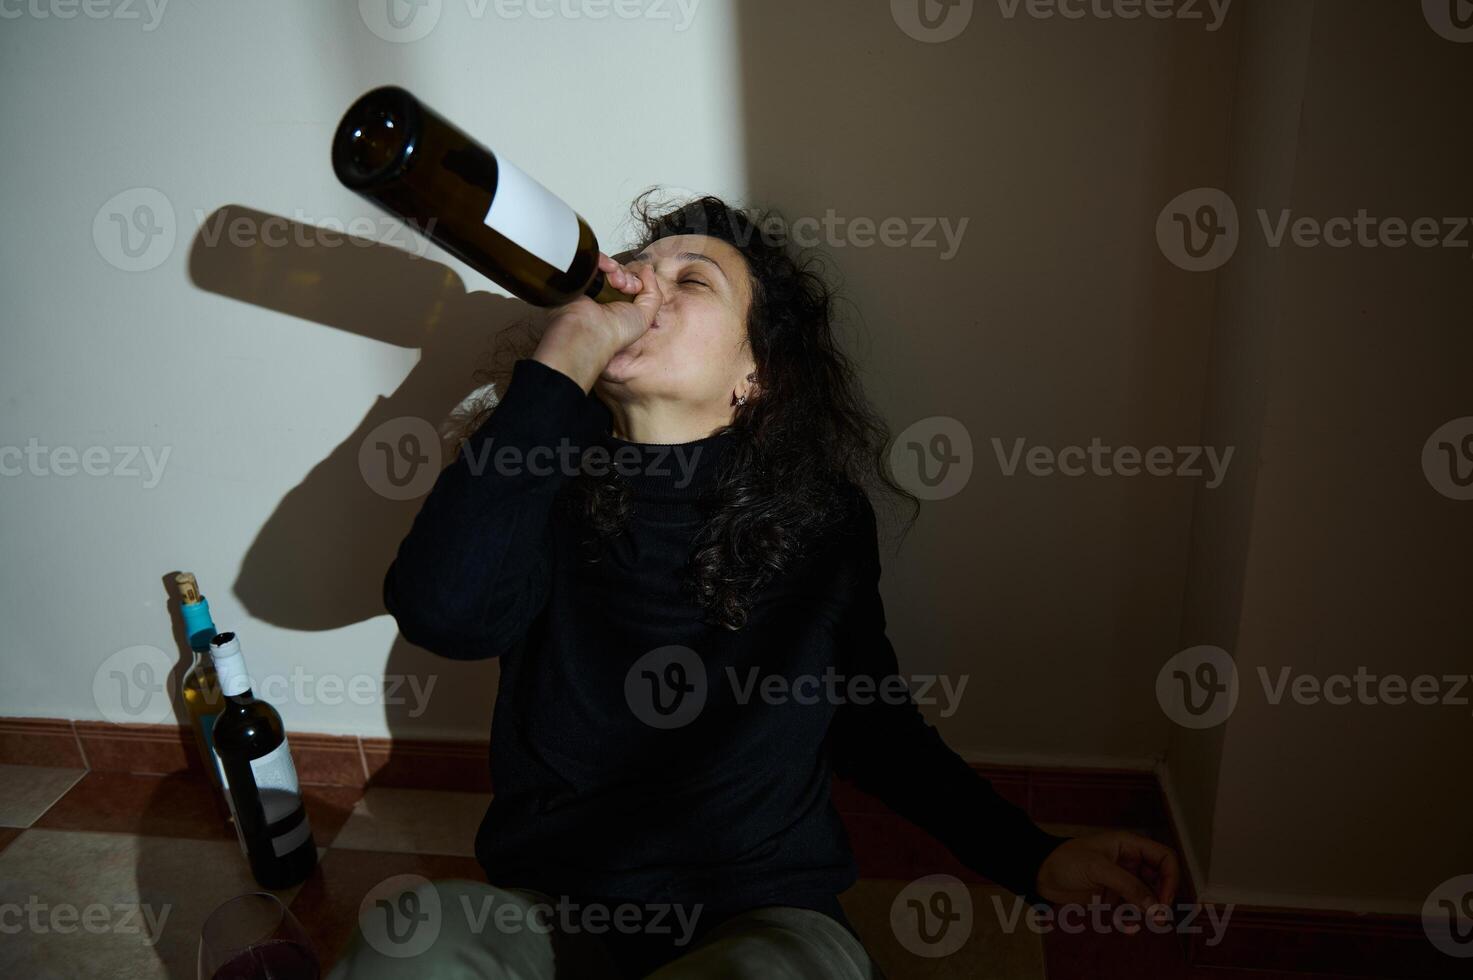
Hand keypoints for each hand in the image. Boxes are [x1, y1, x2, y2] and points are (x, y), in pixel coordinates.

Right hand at [531, 253, 664, 392]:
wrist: (590, 331)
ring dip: (618, 270)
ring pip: (608, 265)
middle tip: (624, 287)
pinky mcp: (579, 276)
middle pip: (620, 271)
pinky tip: (608, 269)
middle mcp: (604, 295)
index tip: (635, 289)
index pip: (630, 281)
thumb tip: (648, 268)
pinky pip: (593, 259)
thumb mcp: (645, 316)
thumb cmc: (617, 331)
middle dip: (627, 276)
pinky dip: (604, 260)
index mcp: (619, 305)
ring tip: (616, 282)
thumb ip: (653, 293)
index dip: (636, 280)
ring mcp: (591, 285)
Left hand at [1034, 831, 1179, 931]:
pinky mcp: (1110, 895)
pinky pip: (1129, 909)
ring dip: (1147, 911)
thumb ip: (1128, 886)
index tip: (1165, 898)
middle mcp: (1128, 861)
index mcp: (1129, 845)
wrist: (1039, 873)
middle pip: (1159, 879)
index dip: (1171, 877)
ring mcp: (1120, 879)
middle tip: (1158, 917)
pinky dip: (1131, 919)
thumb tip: (1155, 906)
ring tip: (1144, 923)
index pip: (1164, 857)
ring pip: (1146, 896)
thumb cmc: (1065, 860)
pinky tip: (1128, 928)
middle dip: (1161, 898)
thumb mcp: (1098, 869)